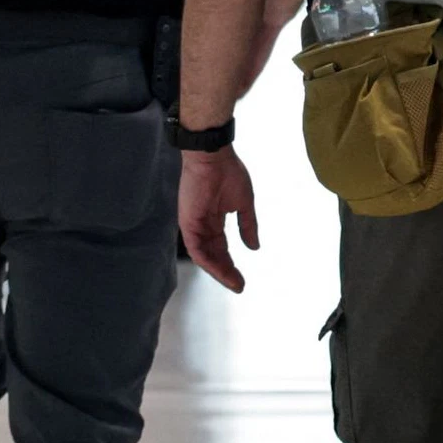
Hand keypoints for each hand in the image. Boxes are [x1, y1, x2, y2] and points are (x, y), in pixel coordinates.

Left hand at [178, 148, 260, 293]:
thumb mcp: (243, 204)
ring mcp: (194, 225)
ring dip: (218, 271)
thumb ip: (247, 226)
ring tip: (233, 282)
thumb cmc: (228, 173)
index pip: (222, 249)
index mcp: (215, 220)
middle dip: (226, 272)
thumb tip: (254, 247)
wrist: (213, 157)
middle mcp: (203, 226)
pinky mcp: (188, 223)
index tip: (242, 280)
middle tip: (239, 286)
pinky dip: (208, 261)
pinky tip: (220, 270)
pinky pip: (196, 248)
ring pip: (204, 256)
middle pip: (214, 256)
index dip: (231, 265)